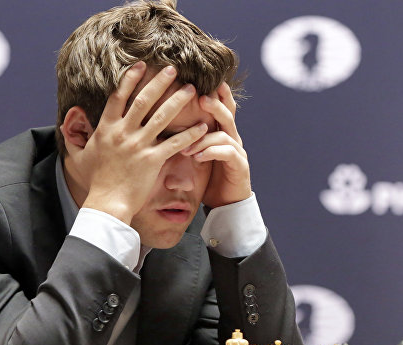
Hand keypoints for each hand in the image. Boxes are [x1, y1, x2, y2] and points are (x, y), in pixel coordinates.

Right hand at [78, 62, 207, 223]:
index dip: (130, 79)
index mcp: (106, 129)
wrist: (106, 203)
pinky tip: (202, 126)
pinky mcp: (152, 160)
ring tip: (191, 89)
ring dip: (177, 101)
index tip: (141, 65)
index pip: (118, 97)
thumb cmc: (95, 181)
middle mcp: (122, 133)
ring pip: (161, 117)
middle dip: (159, 83)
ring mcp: (138, 146)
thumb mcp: (80, 156)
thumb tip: (65, 124)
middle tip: (173, 69)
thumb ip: (74, 138)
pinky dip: (190, 134)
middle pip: (143, 101)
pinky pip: (174, 143)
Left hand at [181, 82, 250, 208]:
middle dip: (215, 105)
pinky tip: (197, 156)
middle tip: (201, 97)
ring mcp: (238, 152)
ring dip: (203, 138)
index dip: (217, 94)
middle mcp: (233, 138)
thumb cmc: (210, 179)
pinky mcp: (240, 166)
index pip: (222, 108)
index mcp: (223, 133)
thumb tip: (162, 130)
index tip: (202, 81)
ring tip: (186, 144)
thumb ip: (188, 142)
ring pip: (225, 134)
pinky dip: (211, 153)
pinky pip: (227, 153)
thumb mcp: (197, 157)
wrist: (227, 204)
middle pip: (227, 115)